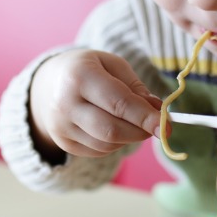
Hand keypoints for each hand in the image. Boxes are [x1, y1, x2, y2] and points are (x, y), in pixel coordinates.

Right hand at [28, 49, 162, 161]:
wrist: (49, 82)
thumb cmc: (89, 69)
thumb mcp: (113, 66)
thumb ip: (136, 88)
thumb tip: (157, 110)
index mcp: (79, 76)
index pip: (118, 103)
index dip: (145, 117)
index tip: (167, 126)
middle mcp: (65, 104)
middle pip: (112, 130)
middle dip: (141, 131)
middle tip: (158, 126)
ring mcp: (61, 127)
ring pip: (107, 144)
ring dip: (129, 137)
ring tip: (133, 121)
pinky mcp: (63, 143)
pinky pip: (99, 151)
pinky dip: (115, 143)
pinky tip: (115, 126)